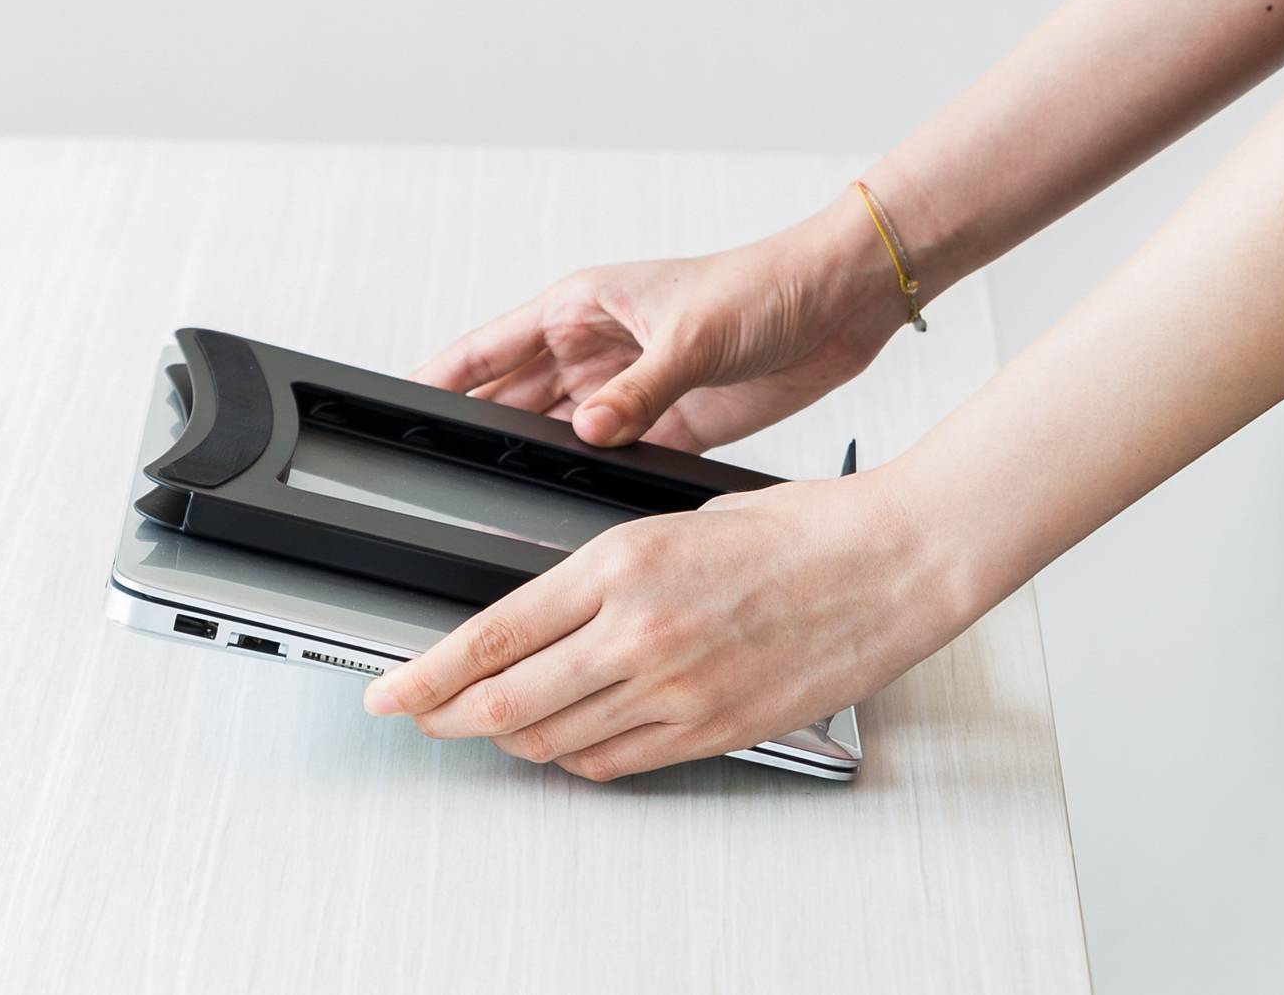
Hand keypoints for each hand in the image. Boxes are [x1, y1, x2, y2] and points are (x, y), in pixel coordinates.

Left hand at [361, 468, 969, 778]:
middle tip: (418, 715)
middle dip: (445, 716)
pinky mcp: (713, 731)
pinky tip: (566, 742)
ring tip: (490, 724)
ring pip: (553, 740)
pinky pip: (615, 763)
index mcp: (622, 564)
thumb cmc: (804, 529)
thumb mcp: (676, 520)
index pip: (491, 635)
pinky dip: (575, 759)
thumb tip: (548, 608)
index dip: (424, 673)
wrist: (893, 563)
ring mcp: (676, 691)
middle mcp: (639, 634)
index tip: (390, 687)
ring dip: (509, 738)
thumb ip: (606, 573)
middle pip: (503, 701)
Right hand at [414, 193, 924, 449]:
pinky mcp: (669, 422)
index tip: (397, 408)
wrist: (840, 302)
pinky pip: (613, 456)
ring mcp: (629, 386)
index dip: (439, 378)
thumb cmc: (766, 284)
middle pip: (513, 399)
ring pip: (557, 432)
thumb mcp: (694, 336)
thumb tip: (588, 432)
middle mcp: (596, 348)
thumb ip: (638, 391)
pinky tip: (576, 500)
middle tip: (442, 473)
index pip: (487, 349)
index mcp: (582, 307)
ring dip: (537, 458)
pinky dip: (594, 477)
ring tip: (503, 495)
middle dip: (481, 431)